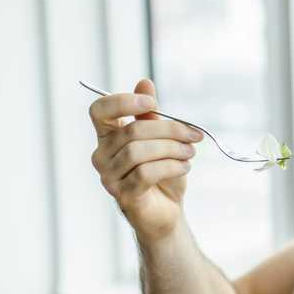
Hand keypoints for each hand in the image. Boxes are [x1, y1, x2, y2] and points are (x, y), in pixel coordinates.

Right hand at [88, 78, 202, 242]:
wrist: (167, 211)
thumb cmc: (161, 173)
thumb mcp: (159, 139)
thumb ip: (150, 114)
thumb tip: (145, 82)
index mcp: (107, 136)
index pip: (100, 110)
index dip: (124, 101)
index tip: (153, 104)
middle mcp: (101, 155)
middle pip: (132, 130)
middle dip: (169, 129)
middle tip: (193, 135)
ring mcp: (109, 177)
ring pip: (139, 152)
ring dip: (172, 149)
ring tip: (190, 153)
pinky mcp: (123, 195)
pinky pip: (146, 173)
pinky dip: (171, 166)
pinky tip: (184, 167)